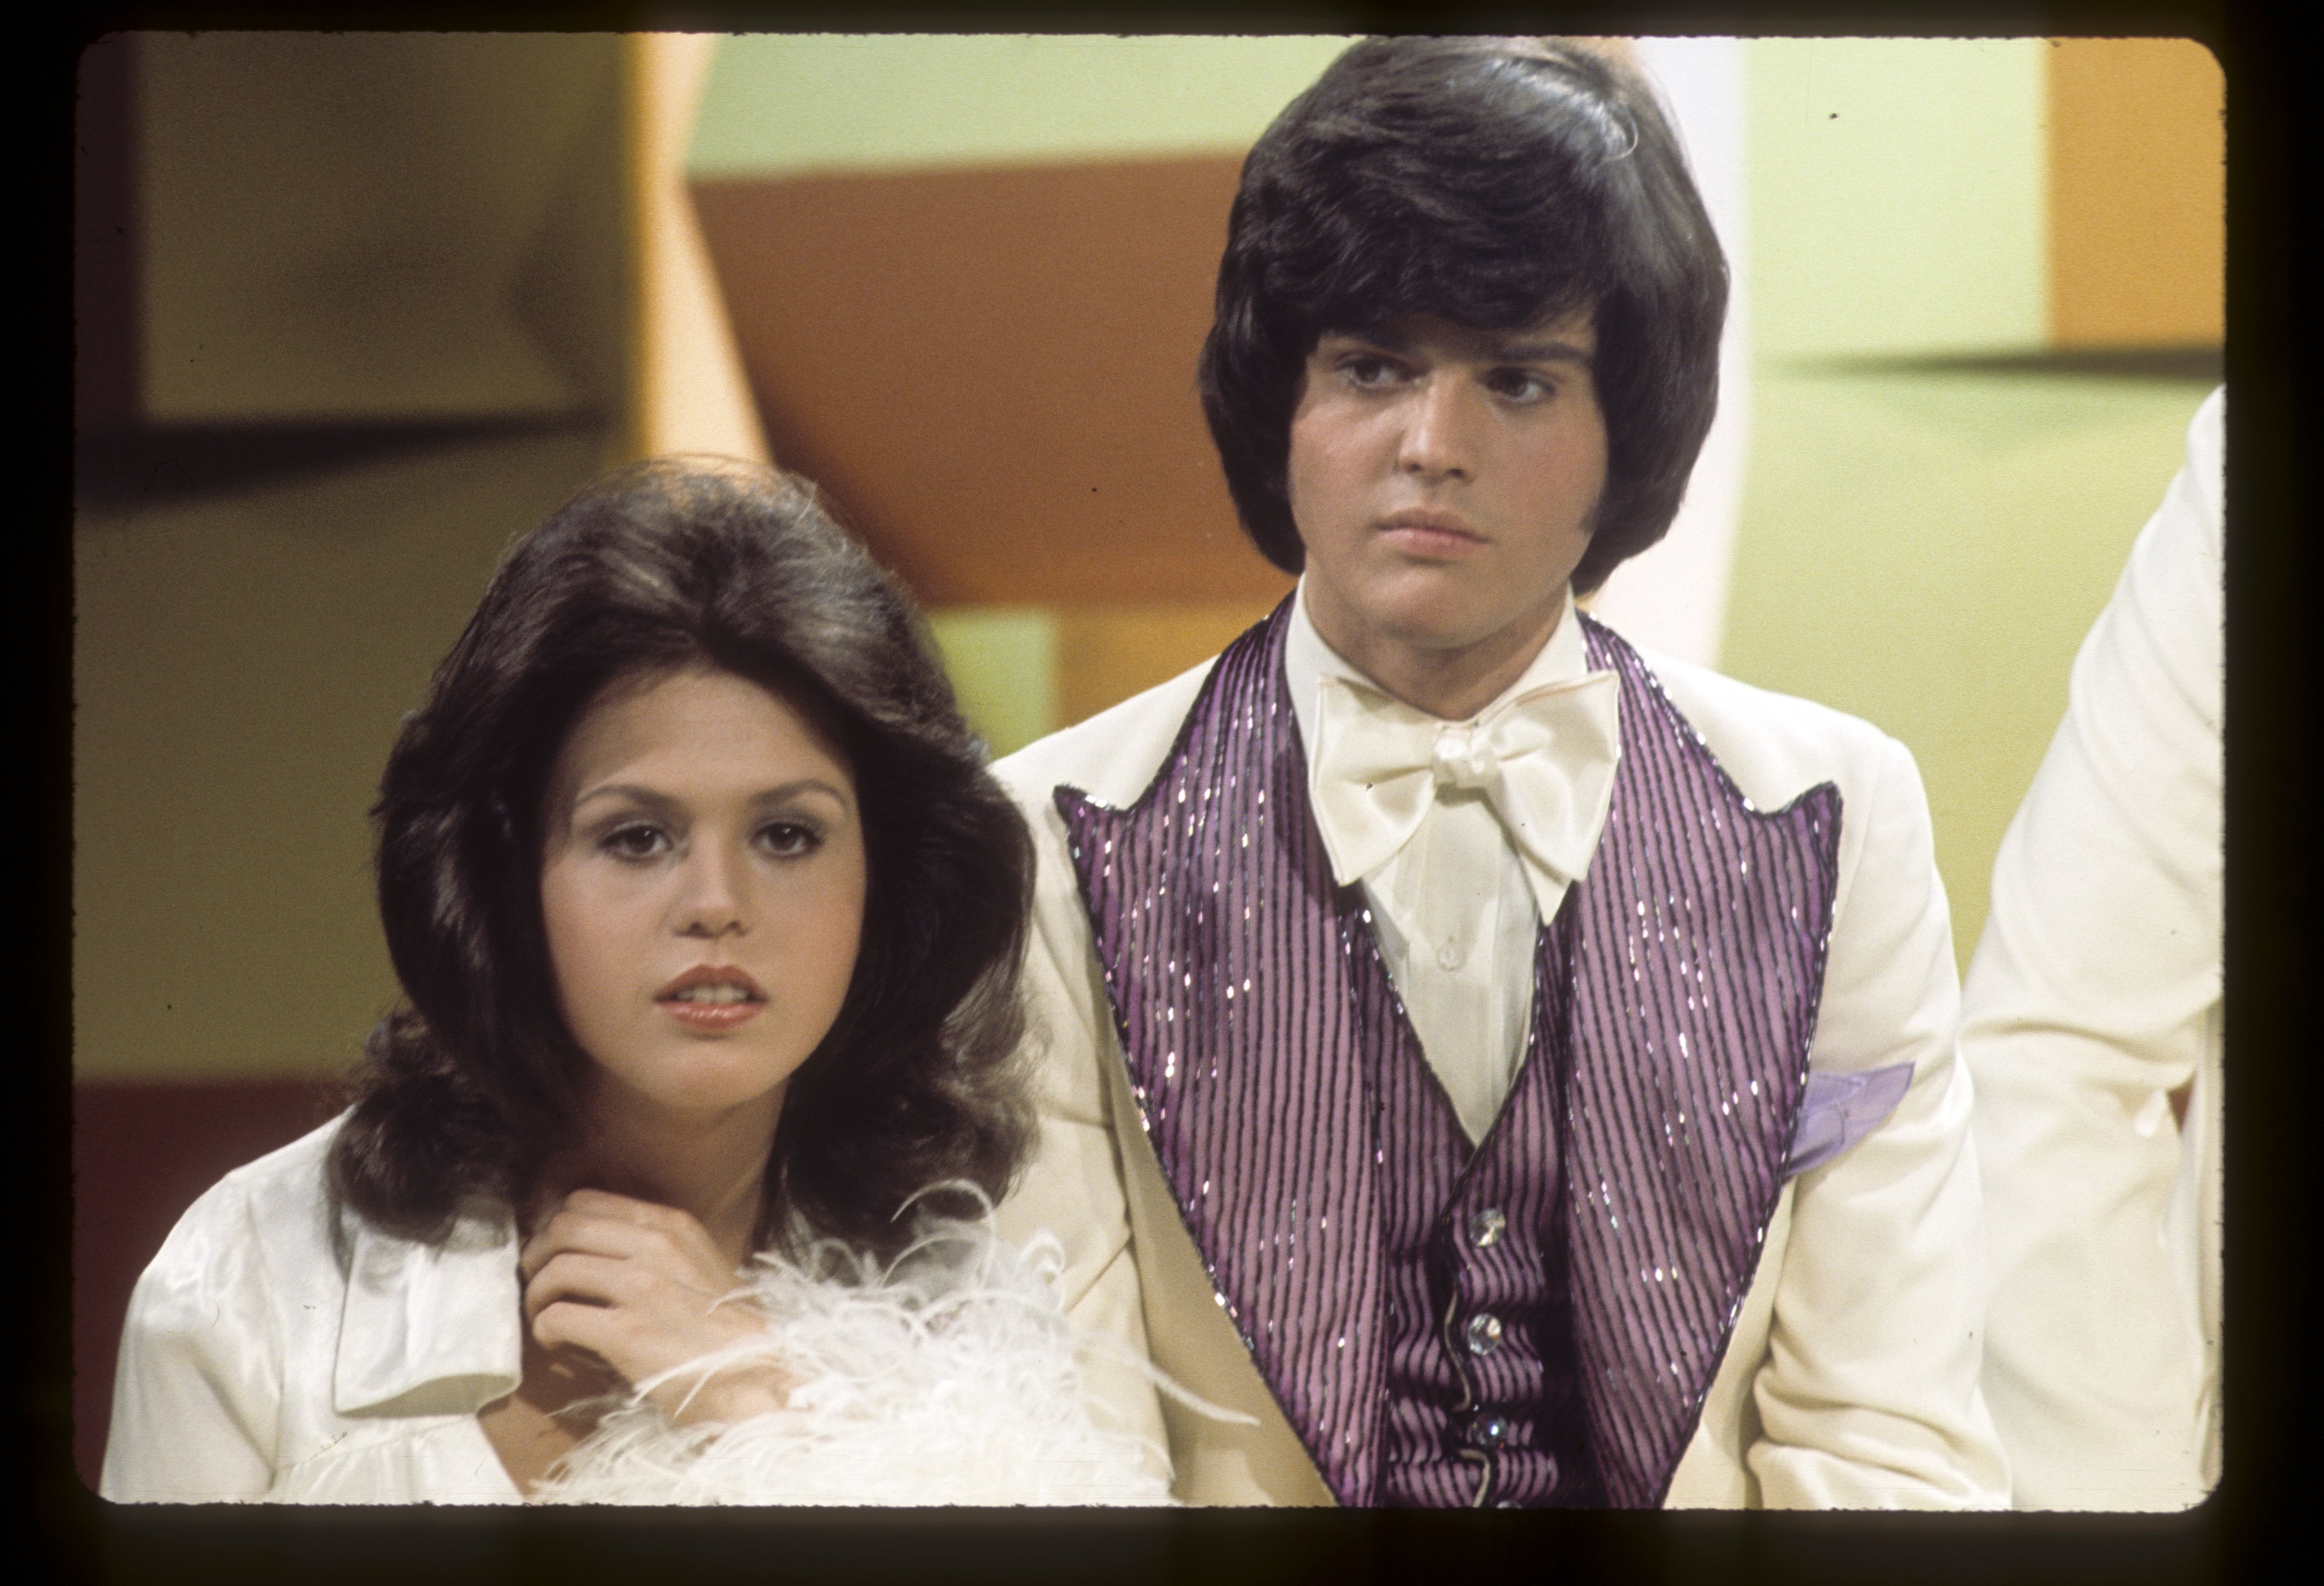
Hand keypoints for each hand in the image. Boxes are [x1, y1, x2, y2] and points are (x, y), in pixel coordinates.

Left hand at [520, 1189, 788, 1424]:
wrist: (756, 1371)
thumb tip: (598, 1247)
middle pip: (562, 1227)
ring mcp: (641, 1288)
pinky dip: (544, 1329)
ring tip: (542, 1313)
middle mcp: (655, 1246)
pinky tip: (555, 1343)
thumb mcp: (698, 1261)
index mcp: (670, 1224)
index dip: (554, 1224)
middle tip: (537, 1280)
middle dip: (537, 1253)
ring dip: (536, 1293)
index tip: (551, 1250)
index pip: (585, 1201)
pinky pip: (558, 1317)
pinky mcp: (627, 1334)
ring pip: (556, 1268)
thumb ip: (654, 1245)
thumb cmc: (726, 1325)